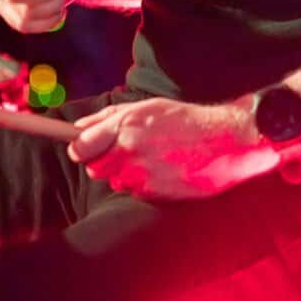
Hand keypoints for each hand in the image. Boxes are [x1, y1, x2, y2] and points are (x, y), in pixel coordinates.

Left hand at [68, 98, 275, 200]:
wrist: (221, 142)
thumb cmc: (183, 120)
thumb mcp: (145, 107)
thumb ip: (107, 117)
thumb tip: (78, 127)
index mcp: (124, 125)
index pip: (80, 147)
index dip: (79, 149)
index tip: (83, 148)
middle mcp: (129, 151)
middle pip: (93, 168)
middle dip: (102, 160)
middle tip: (123, 150)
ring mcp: (141, 175)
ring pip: (114, 181)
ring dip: (123, 172)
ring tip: (148, 157)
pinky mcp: (153, 194)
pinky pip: (134, 191)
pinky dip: (141, 183)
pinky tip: (160, 169)